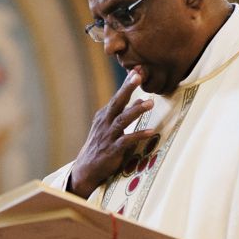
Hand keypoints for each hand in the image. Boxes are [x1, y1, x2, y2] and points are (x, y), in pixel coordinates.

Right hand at [69, 69, 153, 198]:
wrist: (87, 168)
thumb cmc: (101, 146)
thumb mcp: (111, 127)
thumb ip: (125, 113)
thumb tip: (140, 99)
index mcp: (104, 116)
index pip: (117, 97)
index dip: (127, 83)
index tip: (137, 69)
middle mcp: (104, 123)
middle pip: (117, 102)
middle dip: (127, 88)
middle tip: (138, 75)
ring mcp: (108, 136)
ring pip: (122, 120)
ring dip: (136, 111)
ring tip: (150, 103)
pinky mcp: (112, 150)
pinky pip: (126, 140)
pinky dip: (138, 135)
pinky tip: (151, 131)